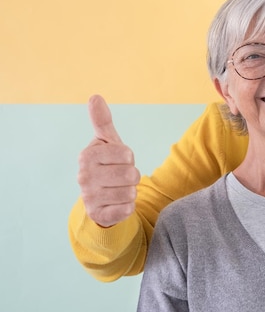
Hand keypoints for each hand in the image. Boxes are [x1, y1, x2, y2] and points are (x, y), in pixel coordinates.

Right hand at [77, 95, 139, 226]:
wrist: (101, 197)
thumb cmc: (108, 164)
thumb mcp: (108, 142)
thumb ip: (102, 121)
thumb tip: (95, 96)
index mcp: (87, 156)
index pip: (126, 154)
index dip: (129, 157)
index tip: (119, 160)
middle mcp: (84, 176)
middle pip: (130, 174)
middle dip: (132, 175)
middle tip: (122, 176)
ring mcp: (89, 197)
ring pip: (130, 192)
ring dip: (131, 191)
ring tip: (119, 188)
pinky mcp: (98, 215)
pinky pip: (126, 210)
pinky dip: (128, 207)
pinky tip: (118, 204)